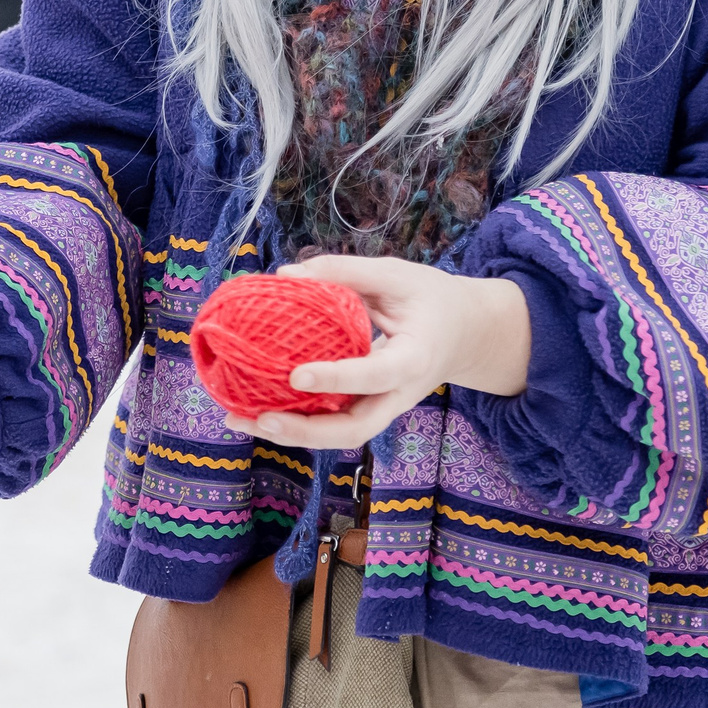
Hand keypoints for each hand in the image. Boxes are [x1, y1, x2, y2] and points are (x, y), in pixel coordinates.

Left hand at [219, 255, 530, 450]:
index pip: (374, 375)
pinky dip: (297, 421)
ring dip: (292, 434)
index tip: (296, 375)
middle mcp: (400, 394)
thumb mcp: (397, 275)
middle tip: (259, 418)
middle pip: (355, 429)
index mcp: (415, 359)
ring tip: (240, 421)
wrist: (468, 334)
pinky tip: (255, 411)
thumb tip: (284, 276)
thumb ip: (344, 272)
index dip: (336, 379)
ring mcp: (386, 407)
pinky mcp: (371, 407)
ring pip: (341, 435)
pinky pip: (334, 422)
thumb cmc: (432, 299)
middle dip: (305, 431)